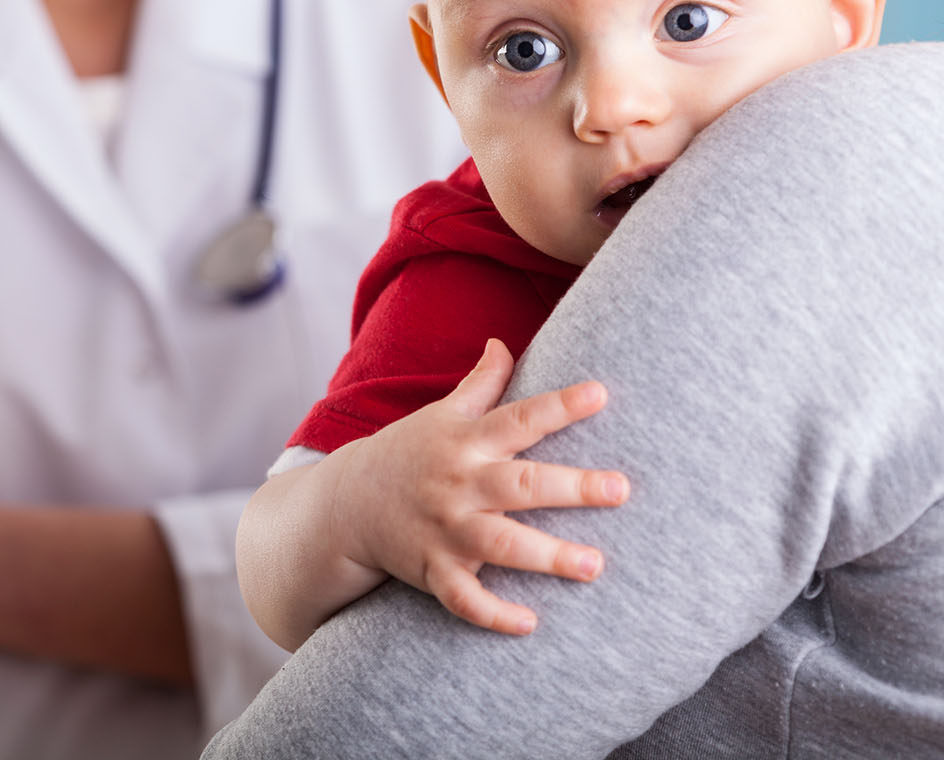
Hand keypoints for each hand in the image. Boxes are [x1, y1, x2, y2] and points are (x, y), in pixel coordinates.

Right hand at [332, 338, 627, 634]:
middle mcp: (459, 484)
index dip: (560, 405)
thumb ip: (479, 383)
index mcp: (466, 442)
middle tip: (619, 489)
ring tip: (594, 565)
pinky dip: (492, 614)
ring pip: (501, 545)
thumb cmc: (407, 453)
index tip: (602, 393)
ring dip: (547, 556)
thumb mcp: (440, 414)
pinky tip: (529, 623)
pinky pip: (463, 598)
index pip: (520, 418)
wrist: (346, 503)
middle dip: (571, 487)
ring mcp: (445, 529)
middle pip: (520, 484)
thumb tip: (503, 341)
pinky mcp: (432, 569)